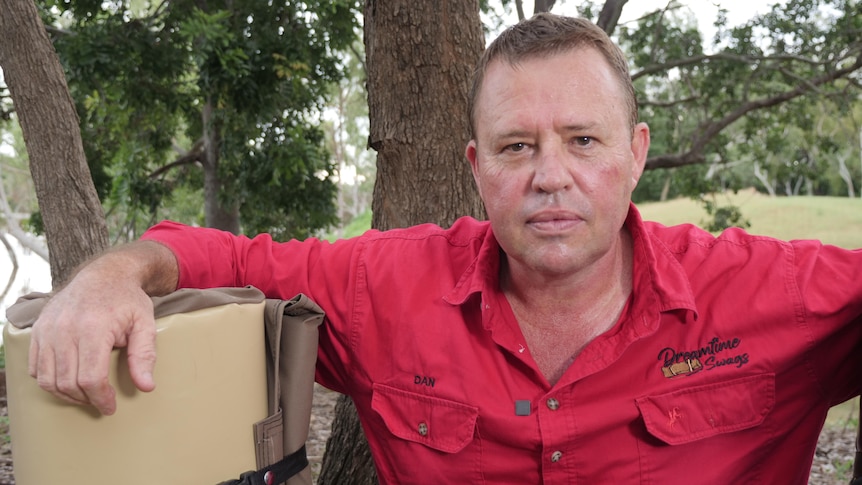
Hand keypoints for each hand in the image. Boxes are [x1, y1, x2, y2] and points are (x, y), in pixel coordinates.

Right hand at [26, 242, 176, 414]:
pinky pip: (35, 367)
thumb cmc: (127, 300)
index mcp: (93, 328)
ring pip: (47, 379)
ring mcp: (47, 329)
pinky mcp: (38, 330)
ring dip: (66, 394)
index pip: (90, 378)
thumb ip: (145, 355)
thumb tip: (146, 387)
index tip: (110, 407)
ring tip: (85, 394)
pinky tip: (68, 380)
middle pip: (67, 382)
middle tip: (100, 401)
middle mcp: (65, 329)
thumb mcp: (145, 324)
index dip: (100, 398)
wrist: (104, 274)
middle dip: (85, 399)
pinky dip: (49, 380)